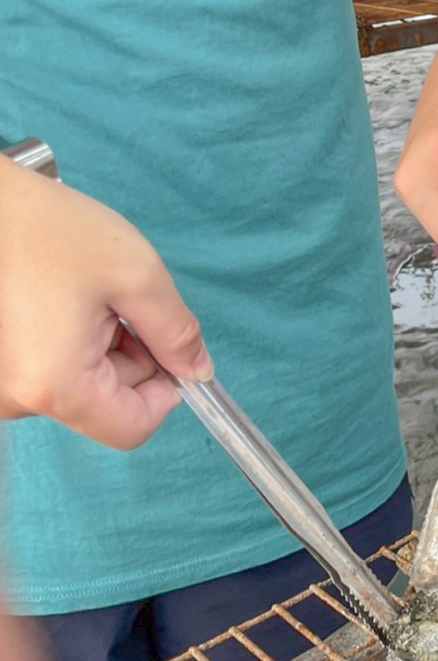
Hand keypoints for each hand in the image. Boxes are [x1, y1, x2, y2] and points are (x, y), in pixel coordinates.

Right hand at [0, 161, 211, 448]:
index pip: (132, 430)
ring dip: (97, 349)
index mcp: (54, 385)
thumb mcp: (136, 276)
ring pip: (77, 388)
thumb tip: (198, 371)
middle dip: (128, 360)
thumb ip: (176, 333)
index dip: (163, 392)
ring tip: (81, 297)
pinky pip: (46, 372)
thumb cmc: (48, 230)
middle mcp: (14, 398)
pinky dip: (66, 345)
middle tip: (115, 305)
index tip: (165, 347)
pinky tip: (57, 302)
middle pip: (105, 407)